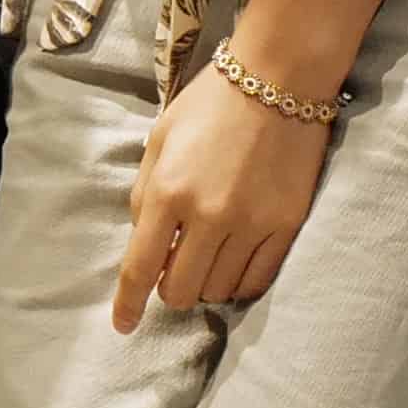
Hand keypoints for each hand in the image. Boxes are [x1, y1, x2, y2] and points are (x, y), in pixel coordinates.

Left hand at [109, 58, 337, 324]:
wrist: (278, 81)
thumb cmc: (210, 104)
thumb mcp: (160, 138)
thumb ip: (145, 194)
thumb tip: (144, 242)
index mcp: (167, 190)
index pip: (141, 267)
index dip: (128, 304)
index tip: (122, 326)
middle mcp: (207, 214)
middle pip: (181, 290)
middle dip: (170, 288)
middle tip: (173, 267)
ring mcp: (251, 224)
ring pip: (219, 290)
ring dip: (205, 283)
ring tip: (206, 255)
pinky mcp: (285, 227)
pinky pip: (256, 281)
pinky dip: (238, 282)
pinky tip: (233, 263)